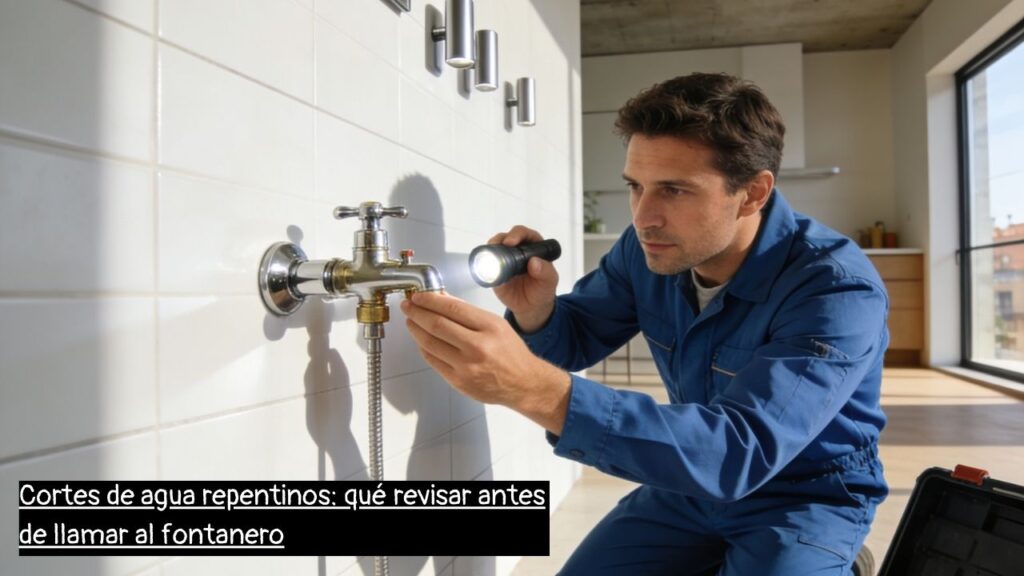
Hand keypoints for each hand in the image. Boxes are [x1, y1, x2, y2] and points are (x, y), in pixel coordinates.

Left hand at [401, 291, 569, 434]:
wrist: (523, 384)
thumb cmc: (511, 353)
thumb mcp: (496, 324)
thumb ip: (468, 313)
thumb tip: (442, 299)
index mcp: (489, 327)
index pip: (452, 308)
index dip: (430, 300)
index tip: (419, 296)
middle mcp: (477, 347)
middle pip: (436, 325)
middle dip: (416, 312)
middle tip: (408, 305)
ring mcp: (466, 366)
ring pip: (430, 343)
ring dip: (415, 329)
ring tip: (410, 320)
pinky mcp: (458, 381)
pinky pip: (433, 360)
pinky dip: (423, 347)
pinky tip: (421, 339)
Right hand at [487, 225, 558, 331]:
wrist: (531, 307)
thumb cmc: (542, 290)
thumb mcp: (549, 281)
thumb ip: (545, 271)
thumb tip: (534, 262)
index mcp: (533, 247)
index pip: (524, 234)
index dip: (517, 234)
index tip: (512, 242)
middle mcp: (517, 250)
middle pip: (506, 237)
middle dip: (500, 239)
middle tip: (499, 247)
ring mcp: (504, 259)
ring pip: (494, 247)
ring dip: (490, 249)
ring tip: (489, 256)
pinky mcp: (495, 271)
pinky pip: (487, 264)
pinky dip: (484, 263)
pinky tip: (484, 266)